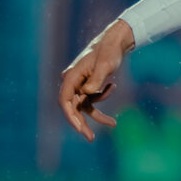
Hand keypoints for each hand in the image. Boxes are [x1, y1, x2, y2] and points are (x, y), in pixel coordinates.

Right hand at [57, 20, 134, 140]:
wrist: (115, 42)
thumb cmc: (109, 52)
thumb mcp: (105, 65)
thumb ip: (95, 80)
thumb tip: (87, 94)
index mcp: (72, 76)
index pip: (65, 101)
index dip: (70, 116)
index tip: (79, 128)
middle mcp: (73, 81)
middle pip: (73, 107)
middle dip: (82, 123)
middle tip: (91, 138)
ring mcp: (80, 84)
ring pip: (85, 106)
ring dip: (98, 114)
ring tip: (114, 124)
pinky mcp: (89, 85)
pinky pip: (93, 99)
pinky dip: (104, 96)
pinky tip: (113, 84)